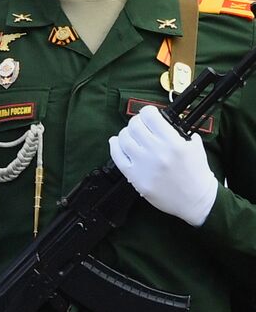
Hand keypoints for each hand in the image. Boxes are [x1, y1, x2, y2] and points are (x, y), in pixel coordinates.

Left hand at [110, 104, 218, 226]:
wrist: (195, 200)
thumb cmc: (196, 174)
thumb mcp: (195, 148)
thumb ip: (180, 133)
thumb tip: (164, 121)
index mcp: (174, 143)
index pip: (151, 117)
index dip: (147, 112)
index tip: (149, 114)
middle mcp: (157, 152)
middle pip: (135, 126)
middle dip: (136, 122)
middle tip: (140, 125)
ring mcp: (144, 165)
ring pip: (123, 139)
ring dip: (125, 133)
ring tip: (130, 135)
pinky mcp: (134, 177)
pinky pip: (117, 157)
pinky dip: (114, 146)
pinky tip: (116, 142)